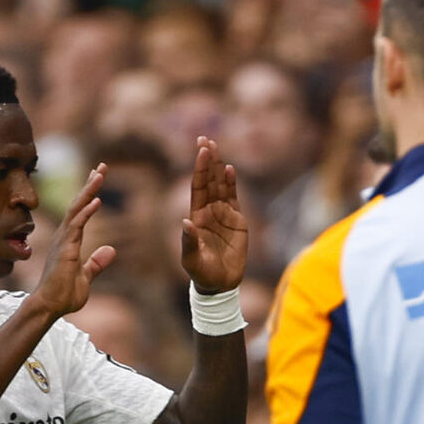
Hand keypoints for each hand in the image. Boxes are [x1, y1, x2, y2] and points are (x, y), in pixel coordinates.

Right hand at [32, 164, 116, 318]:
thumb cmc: (63, 294)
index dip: (90, 194)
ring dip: (89, 191)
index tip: (98, 177)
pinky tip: (97, 200)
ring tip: (100, 174)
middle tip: (102, 167)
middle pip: (78, 204)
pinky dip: (86, 211)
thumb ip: (96, 263)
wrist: (49, 307)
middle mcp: (65, 237)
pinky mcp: (65, 249)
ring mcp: (64, 241)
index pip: (81, 212)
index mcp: (70, 241)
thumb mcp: (86, 277)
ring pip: (76, 209)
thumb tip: (110, 250)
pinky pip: (76, 225)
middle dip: (90, 185)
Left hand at [181, 137, 247, 293]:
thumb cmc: (202, 273)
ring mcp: (223, 214)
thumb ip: (189, 241)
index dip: (200, 169)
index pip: (198, 187)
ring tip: (215, 147)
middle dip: (207, 161)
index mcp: (197, 217)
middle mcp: (209, 211)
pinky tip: (230, 169)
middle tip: (204, 140)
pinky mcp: (237, 221)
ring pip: (221, 186)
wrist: (220, 284)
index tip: (200, 151)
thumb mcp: (191, 260)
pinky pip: (234, 198)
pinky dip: (232, 184)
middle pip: (208, 181)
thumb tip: (186, 221)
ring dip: (218, 167)